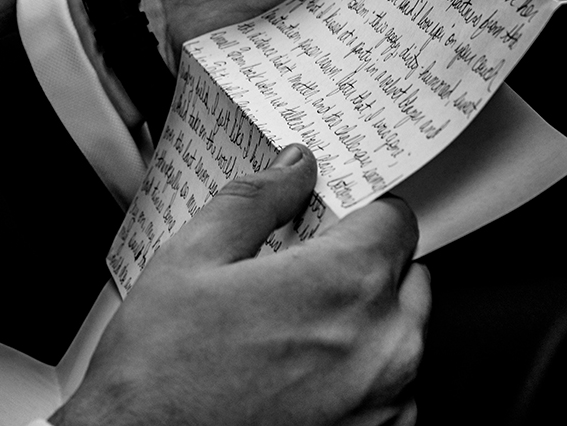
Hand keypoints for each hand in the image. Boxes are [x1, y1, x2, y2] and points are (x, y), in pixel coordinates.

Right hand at [50, 144, 430, 425]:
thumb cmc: (160, 377)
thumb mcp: (193, 258)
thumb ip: (258, 200)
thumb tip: (295, 168)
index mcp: (346, 283)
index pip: (395, 217)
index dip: (361, 211)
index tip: (336, 221)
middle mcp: (384, 343)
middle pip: (407, 273)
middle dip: (365, 265)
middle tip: (307, 277)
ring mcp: (387, 398)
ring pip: (405, 331)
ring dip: (369, 321)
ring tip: (299, 331)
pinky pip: (395, 386)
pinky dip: (364, 374)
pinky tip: (307, 375)